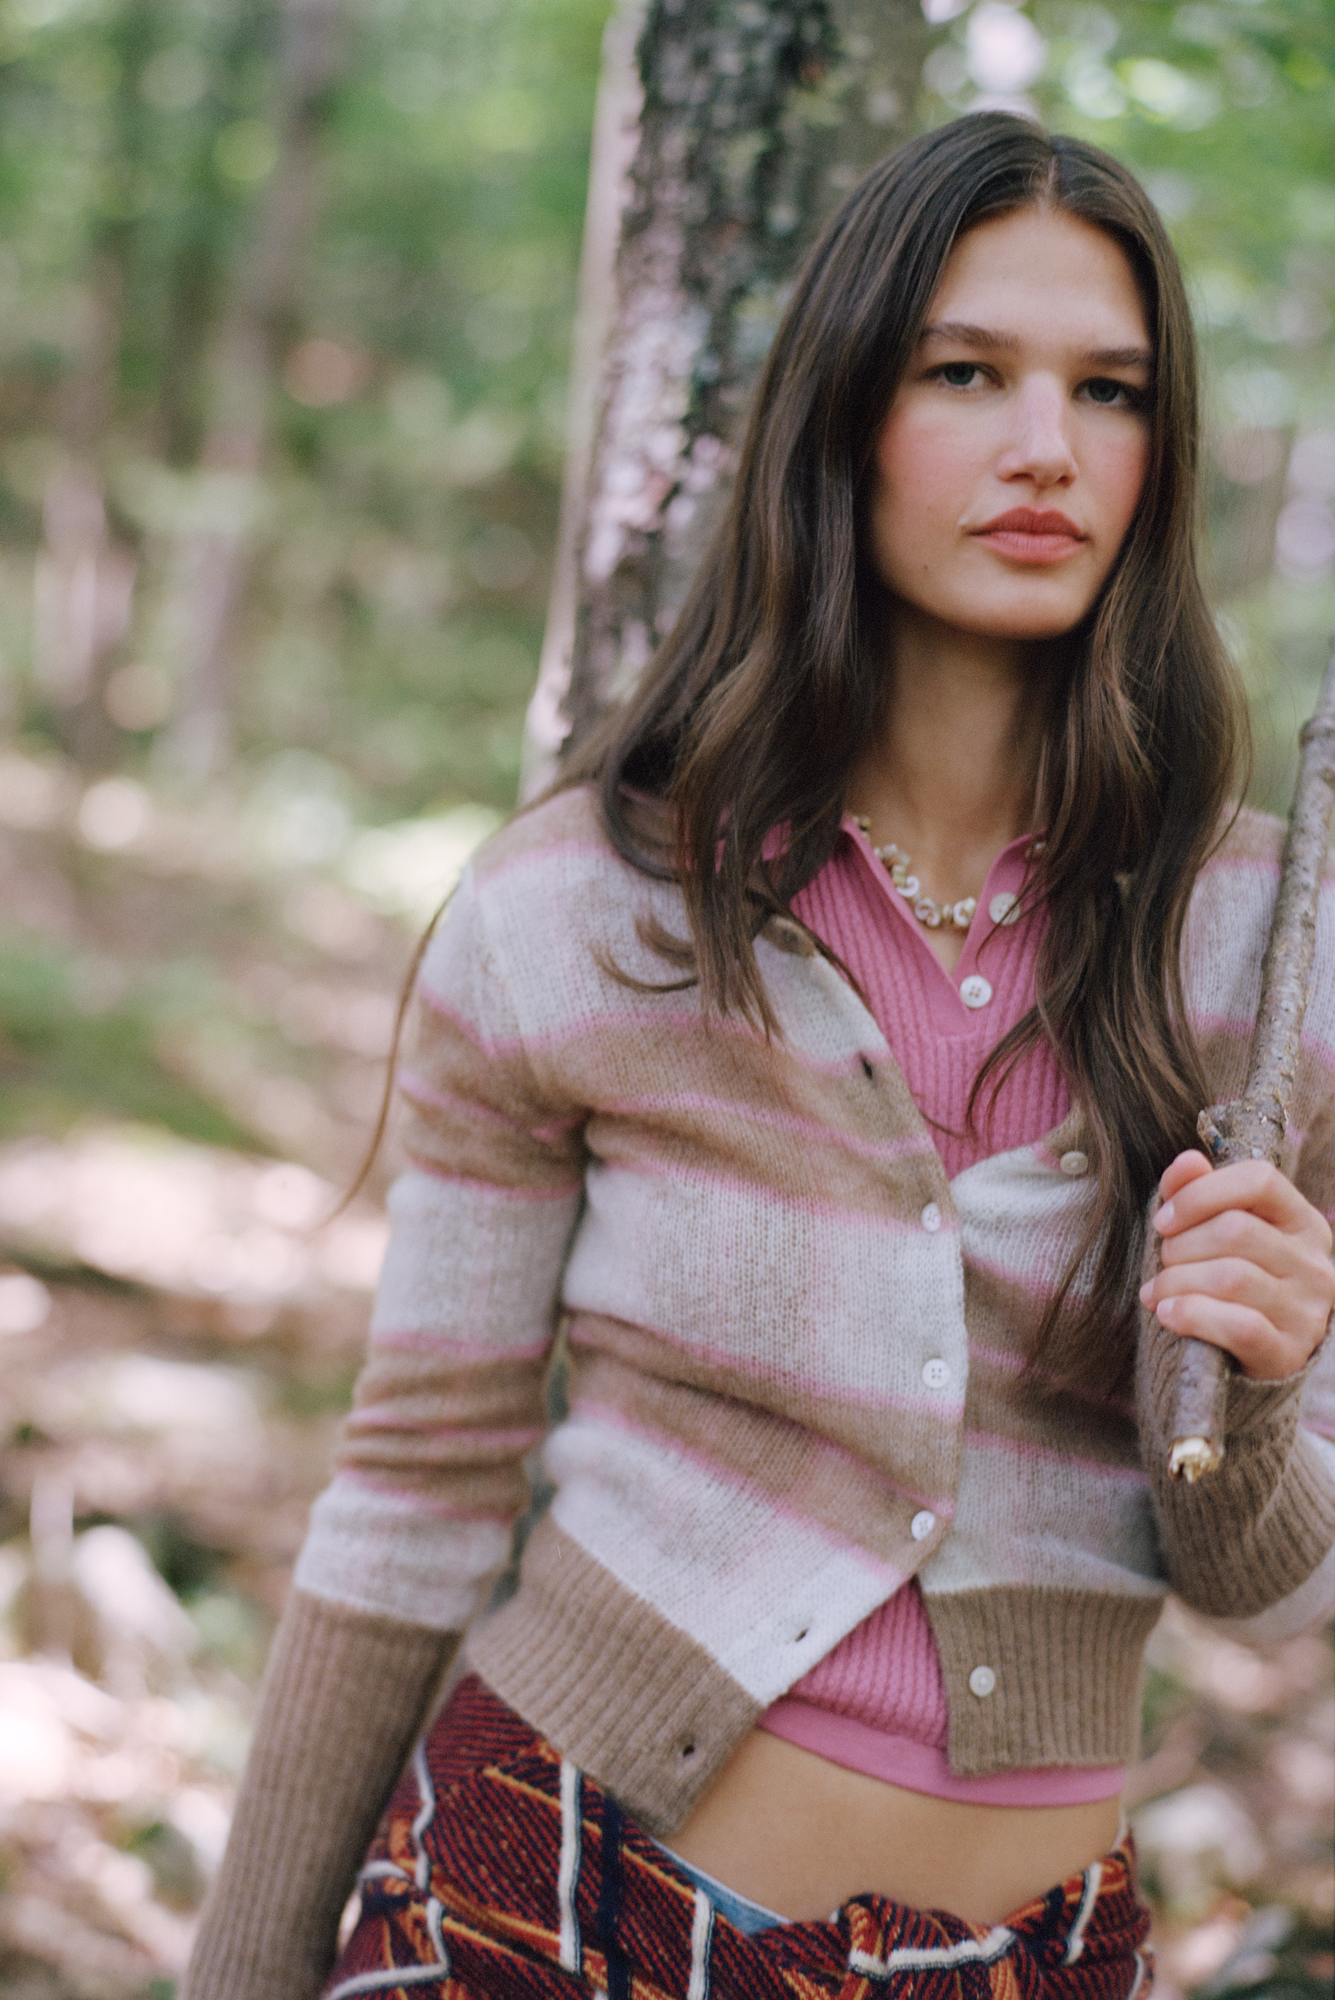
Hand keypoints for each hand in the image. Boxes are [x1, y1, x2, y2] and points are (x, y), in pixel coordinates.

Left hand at [1139, 1150, 1334, 1380]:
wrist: (1250, 1357)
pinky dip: (1192, 1315)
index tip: (1164, 1220)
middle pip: (1235, 1230)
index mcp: (1301, 1222)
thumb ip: (1199, 1192)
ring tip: (1156, 1292)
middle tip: (1163, 1262)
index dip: (1201, 1193)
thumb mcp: (1215, 1232)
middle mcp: (1314, 1263)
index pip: (1260, 1180)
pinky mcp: (1289, 1352)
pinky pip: (1238, 1325)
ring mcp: (1307, 1310)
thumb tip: (1188, 1160)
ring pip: (1231, 1278)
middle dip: (1181, 1245)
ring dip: (1176, 1281)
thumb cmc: (1228, 1281)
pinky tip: (1167, 1313)